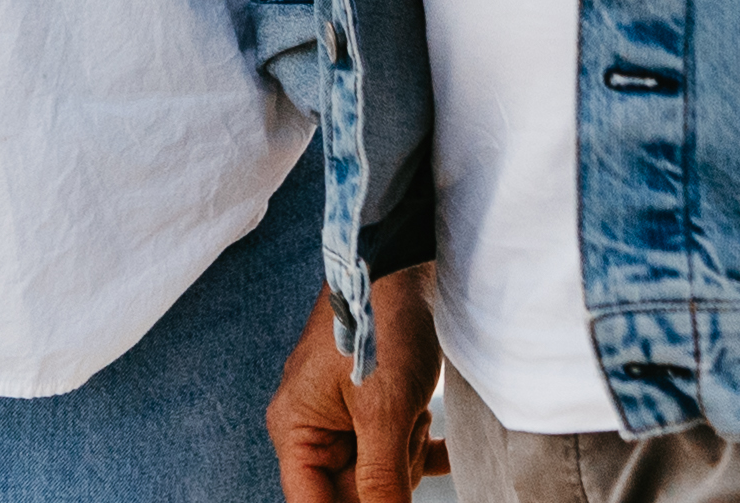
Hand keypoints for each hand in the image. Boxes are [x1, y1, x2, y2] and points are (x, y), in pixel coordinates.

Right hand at [266, 265, 435, 502]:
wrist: (405, 260)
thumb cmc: (383, 325)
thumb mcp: (385, 412)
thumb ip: (381, 481)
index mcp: (296, 429)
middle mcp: (312, 425)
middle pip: (353, 491)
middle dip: (389, 474)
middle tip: (406, 430)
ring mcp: (344, 414)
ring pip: (381, 471)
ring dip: (408, 451)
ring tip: (416, 410)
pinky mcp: (375, 404)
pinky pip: (399, 448)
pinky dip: (422, 446)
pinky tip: (443, 439)